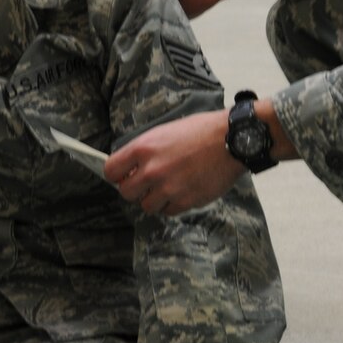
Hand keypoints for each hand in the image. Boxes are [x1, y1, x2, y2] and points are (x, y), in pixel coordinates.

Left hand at [106, 111, 249, 216]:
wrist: (231, 140)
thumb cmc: (200, 130)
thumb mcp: (164, 131)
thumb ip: (145, 150)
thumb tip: (131, 167)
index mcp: (143, 148)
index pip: (111, 171)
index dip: (117, 174)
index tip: (125, 175)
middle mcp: (151, 170)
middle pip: (126, 193)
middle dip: (135, 189)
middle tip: (147, 184)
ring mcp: (168, 188)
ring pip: (146, 206)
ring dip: (154, 199)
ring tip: (168, 187)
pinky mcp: (185, 201)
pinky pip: (168, 211)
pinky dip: (172, 205)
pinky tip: (182, 191)